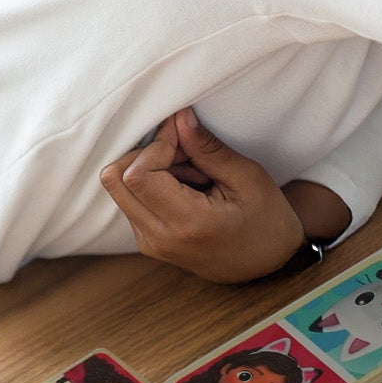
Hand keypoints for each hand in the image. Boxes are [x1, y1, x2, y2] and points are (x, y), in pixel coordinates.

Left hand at [100, 107, 311, 283]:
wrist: (266, 265)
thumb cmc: (266, 220)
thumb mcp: (247, 178)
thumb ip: (207, 149)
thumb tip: (178, 118)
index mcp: (188, 224)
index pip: (138, 175)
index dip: (156, 145)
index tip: (183, 134)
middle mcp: (158, 238)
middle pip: (115, 180)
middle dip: (145, 153)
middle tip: (184, 151)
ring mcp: (149, 242)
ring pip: (119, 187)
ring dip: (149, 168)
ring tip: (192, 172)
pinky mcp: (146, 240)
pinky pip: (130, 199)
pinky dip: (151, 183)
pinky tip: (186, 185)